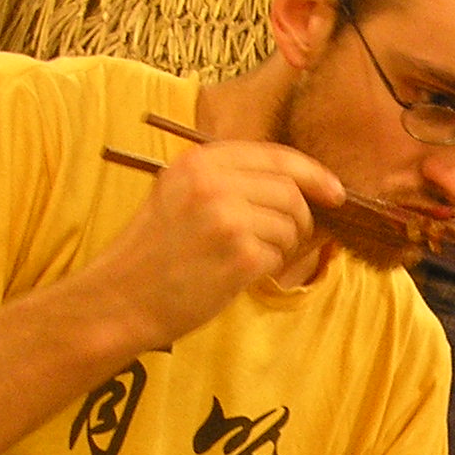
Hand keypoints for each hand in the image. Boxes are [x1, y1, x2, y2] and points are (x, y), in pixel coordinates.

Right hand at [86, 140, 343, 350]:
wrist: (120, 299)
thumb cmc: (155, 255)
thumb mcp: (179, 196)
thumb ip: (229, 182)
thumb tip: (301, 187)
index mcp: (199, 161)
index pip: (276, 155)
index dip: (313, 173)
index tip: (334, 192)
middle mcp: (212, 182)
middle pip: (291, 191)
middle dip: (300, 219)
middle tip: (284, 241)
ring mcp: (227, 217)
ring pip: (290, 224)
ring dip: (281, 246)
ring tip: (244, 259)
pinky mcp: (239, 254)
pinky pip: (280, 256)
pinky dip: (268, 267)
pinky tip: (237, 274)